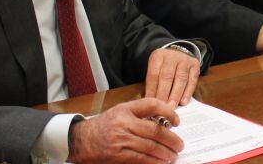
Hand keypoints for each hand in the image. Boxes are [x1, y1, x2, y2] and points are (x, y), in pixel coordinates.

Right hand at [68, 98, 182, 163]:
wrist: (82, 139)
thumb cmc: (105, 125)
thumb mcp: (121, 112)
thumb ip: (140, 113)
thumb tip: (164, 122)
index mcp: (126, 109)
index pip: (151, 105)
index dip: (168, 111)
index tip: (177, 121)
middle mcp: (124, 123)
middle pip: (154, 130)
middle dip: (171, 139)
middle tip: (179, 144)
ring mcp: (121, 139)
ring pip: (150, 146)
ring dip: (165, 153)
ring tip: (173, 155)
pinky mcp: (118, 155)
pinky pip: (140, 159)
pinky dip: (153, 161)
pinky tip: (161, 162)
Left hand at [144, 46, 199, 106]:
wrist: (179, 53)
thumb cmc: (164, 67)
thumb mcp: (155, 69)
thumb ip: (153, 84)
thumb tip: (151, 102)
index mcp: (158, 56)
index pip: (153, 74)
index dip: (152, 90)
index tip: (152, 103)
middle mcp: (172, 56)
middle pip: (167, 76)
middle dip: (164, 94)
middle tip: (162, 107)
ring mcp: (185, 59)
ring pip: (180, 78)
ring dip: (176, 95)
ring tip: (172, 107)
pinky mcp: (195, 65)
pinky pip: (192, 80)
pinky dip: (188, 92)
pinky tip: (183, 102)